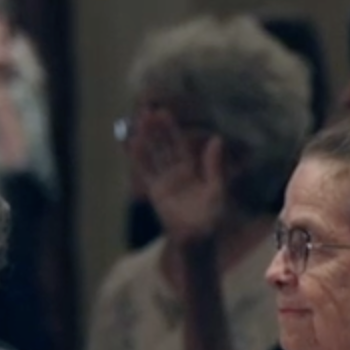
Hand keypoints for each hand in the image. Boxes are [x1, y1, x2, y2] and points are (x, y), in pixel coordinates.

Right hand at [131, 110, 229, 246]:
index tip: (163, 113)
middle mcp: (175, 172)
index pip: (178, 144)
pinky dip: (139, 158)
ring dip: (146, 139)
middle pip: (163, 146)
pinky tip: (133, 143)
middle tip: (147, 111)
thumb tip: (217, 138)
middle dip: (155, 130)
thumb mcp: (216, 187)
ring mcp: (163, 181)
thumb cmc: (211, 216)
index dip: (170, 129)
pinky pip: (145, 172)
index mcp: (190, 170)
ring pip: (152, 155)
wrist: (198, 237)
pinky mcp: (155, 191)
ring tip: (139, 122)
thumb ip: (213, 164)